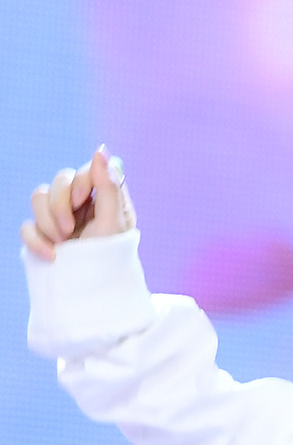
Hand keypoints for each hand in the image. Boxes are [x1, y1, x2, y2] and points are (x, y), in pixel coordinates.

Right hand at [21, 146, 135, 262]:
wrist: (95, 294)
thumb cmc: (111, 260)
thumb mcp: (114, 224)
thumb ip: (108, 187)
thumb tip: (102, 149)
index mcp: (104, 198)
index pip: (85, 171)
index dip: (79, 181)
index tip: (83, 200)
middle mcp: (82, 205)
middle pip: (59, 180)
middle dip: (60, 204)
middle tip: (70, 230)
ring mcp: (60, 219)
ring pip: (38, 197)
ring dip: (48, 222)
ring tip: (64, 245)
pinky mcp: (43, 236)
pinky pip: (26, 225)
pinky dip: (36, 240)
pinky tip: (52, 256)